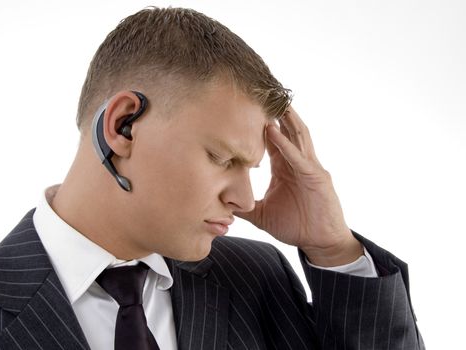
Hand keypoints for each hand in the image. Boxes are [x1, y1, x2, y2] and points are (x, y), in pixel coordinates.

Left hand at [234, 106, 362, 265]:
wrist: (320, 242)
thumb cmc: (296, 226)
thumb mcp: (263, 215)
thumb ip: (244, 208)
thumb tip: (222, 206)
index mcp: (285, 167)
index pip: (271, 140)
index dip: (259, 124)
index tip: (244, 107)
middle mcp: (297, 162)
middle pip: (286, 130)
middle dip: (275, 111)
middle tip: (260, 91)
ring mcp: (309, 167)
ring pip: (296, 136)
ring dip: (284, 119)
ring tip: (271, 100)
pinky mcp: (316, 178)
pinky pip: (299, 157)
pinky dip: (286, 144)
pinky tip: (274, 132)